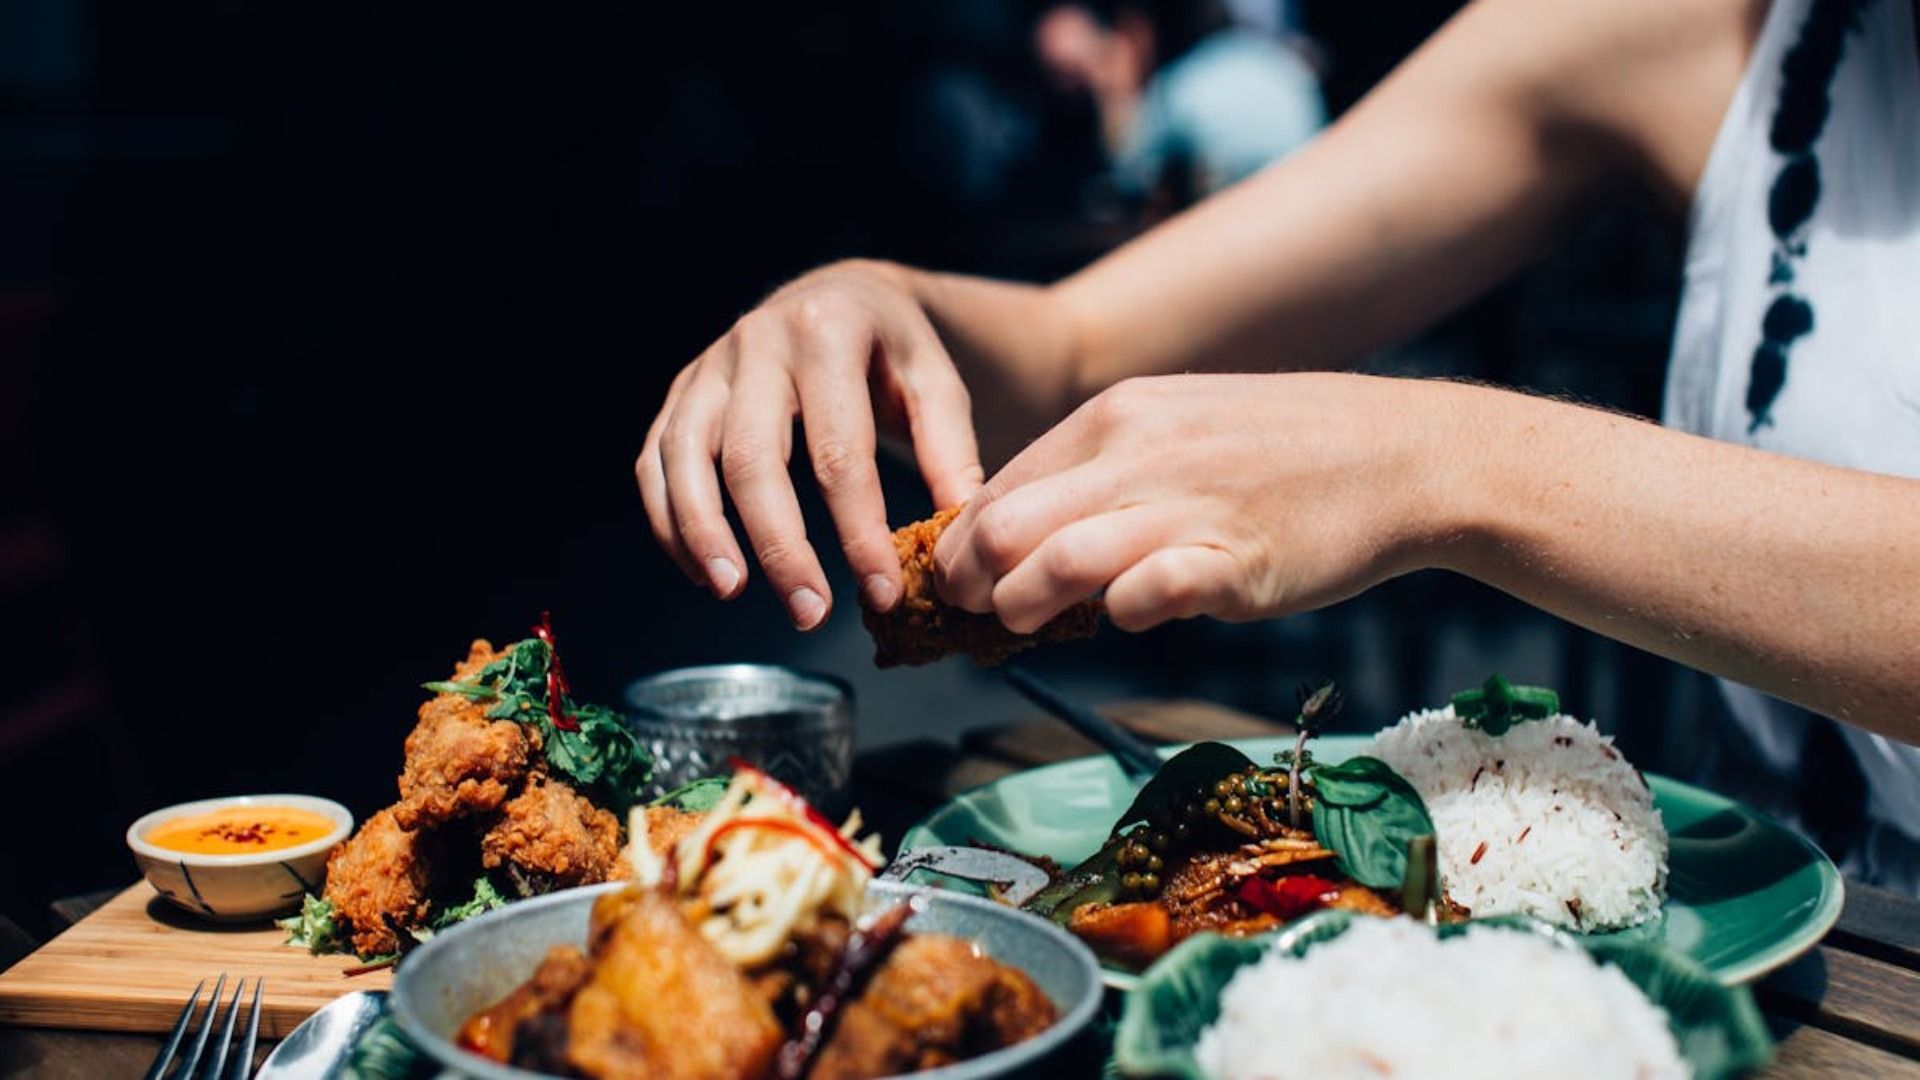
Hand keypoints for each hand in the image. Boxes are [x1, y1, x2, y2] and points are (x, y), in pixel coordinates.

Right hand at [636, 260, 984, 628]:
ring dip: (703, 533)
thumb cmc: (892, 350)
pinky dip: (670, 520)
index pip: (839, 450)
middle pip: (752, 457)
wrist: (838, 294)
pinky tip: (703, 571)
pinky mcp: (680, 393)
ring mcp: (708, 366)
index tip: (880, 591)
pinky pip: (655, 461)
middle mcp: (756, 342)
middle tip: (808, 612)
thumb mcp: (934, 380)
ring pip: (684, 457)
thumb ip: (949, 450)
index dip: (858, 530)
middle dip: (778, 545)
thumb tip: (955, 532)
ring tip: (732, 592)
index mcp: (828, 333)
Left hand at [933, 373, 1453, 632]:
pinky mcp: (1238, 561)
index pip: (998, 488)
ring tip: (1020, 629)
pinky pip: (1152, 592)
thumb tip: (1029, 538)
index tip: (954, 586)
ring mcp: (1188, 506)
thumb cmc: (1285, 451)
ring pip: (1059, 561)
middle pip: (1004, 527)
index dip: (959, 546)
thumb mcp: (1177, 428)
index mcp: (1116, 417)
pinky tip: (1127, 617)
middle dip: (968, 584)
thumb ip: (1104, 475)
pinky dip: (1123, 612)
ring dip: (1024, 606)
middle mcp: (1140, 454)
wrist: (1404, 454)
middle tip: (970, 617)